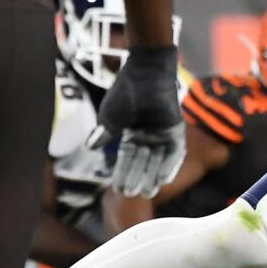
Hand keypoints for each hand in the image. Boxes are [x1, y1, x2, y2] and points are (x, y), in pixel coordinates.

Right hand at [88, 45, 184, 197]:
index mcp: (131, 136)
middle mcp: (148, 138)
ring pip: (158, 161)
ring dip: (153, 176)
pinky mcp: (176, 131)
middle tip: (131, 194)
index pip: (126, 160)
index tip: (118, 189)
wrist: (146, 73)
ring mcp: (163, 135)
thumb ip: (105, 133)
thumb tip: (90, 147)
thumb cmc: (126, 92)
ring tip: (147, 192)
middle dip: (136, 178)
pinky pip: (174, 153)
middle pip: (142, 164)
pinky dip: (170, 165)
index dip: (122, 174)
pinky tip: (164, 179)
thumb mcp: (111, 116)